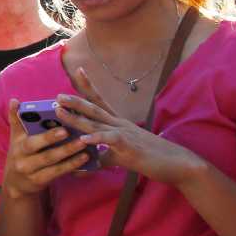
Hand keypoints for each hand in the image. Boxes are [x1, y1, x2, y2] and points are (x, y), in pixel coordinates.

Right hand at [0, 98, 92, 198]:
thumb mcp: (16, 139)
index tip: (52, 118)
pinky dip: (71, 165)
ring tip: (83, 143)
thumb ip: (17, 120)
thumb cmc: (21, 155)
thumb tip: (14, 100)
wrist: (16, 185)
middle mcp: (21, 158)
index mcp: (17, 144)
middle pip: (34, 146)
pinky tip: (84, 158)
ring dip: (68, 152)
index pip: (23, 132)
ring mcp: (30, 171)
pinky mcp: (40, 181)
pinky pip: (57, 172)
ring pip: (50, 161)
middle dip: (51, 139)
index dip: (34, 124)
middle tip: (68, 131)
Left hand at [54, 66, 203, 186]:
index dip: (88, 86)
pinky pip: (110, 141)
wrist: (178, 164)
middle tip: (56, 96)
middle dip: (74, 101)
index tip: (78, 71)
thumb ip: (104, 156)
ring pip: (97, 122)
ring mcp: (125, 133)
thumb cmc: (152, 158)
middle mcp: (120, 124)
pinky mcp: (129, 147)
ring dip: (76, 117)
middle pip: (94, 108)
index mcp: (118, 123)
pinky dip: (96, 139)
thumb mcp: (122, 156)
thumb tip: (89, 162)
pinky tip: (83, 139)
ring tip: (60, 111)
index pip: (100, 100)